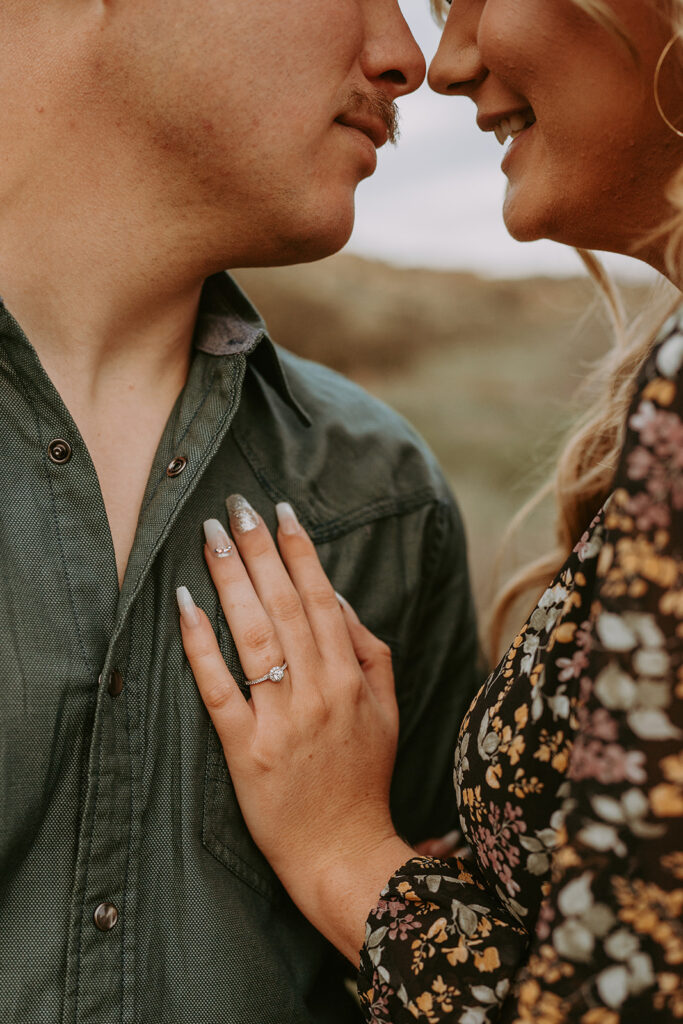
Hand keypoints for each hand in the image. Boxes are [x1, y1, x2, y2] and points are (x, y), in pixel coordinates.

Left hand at [176, 496, 413, 962]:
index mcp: (351, 676)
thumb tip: (339, 599)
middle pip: (284, 605)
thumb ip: (371, 651)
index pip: (322, 598)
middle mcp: (318, 690)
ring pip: (253, 634)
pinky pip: (219, 687)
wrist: (344, 852)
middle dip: (258, 549)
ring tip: (211, 537)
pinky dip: (201, 644)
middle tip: (235, 507)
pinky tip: (185, 604)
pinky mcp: (246, 748)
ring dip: (230, 580)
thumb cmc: (364, 777)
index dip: (300, 550)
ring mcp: (281, 719)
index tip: (280, 510)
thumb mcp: (387, 709)